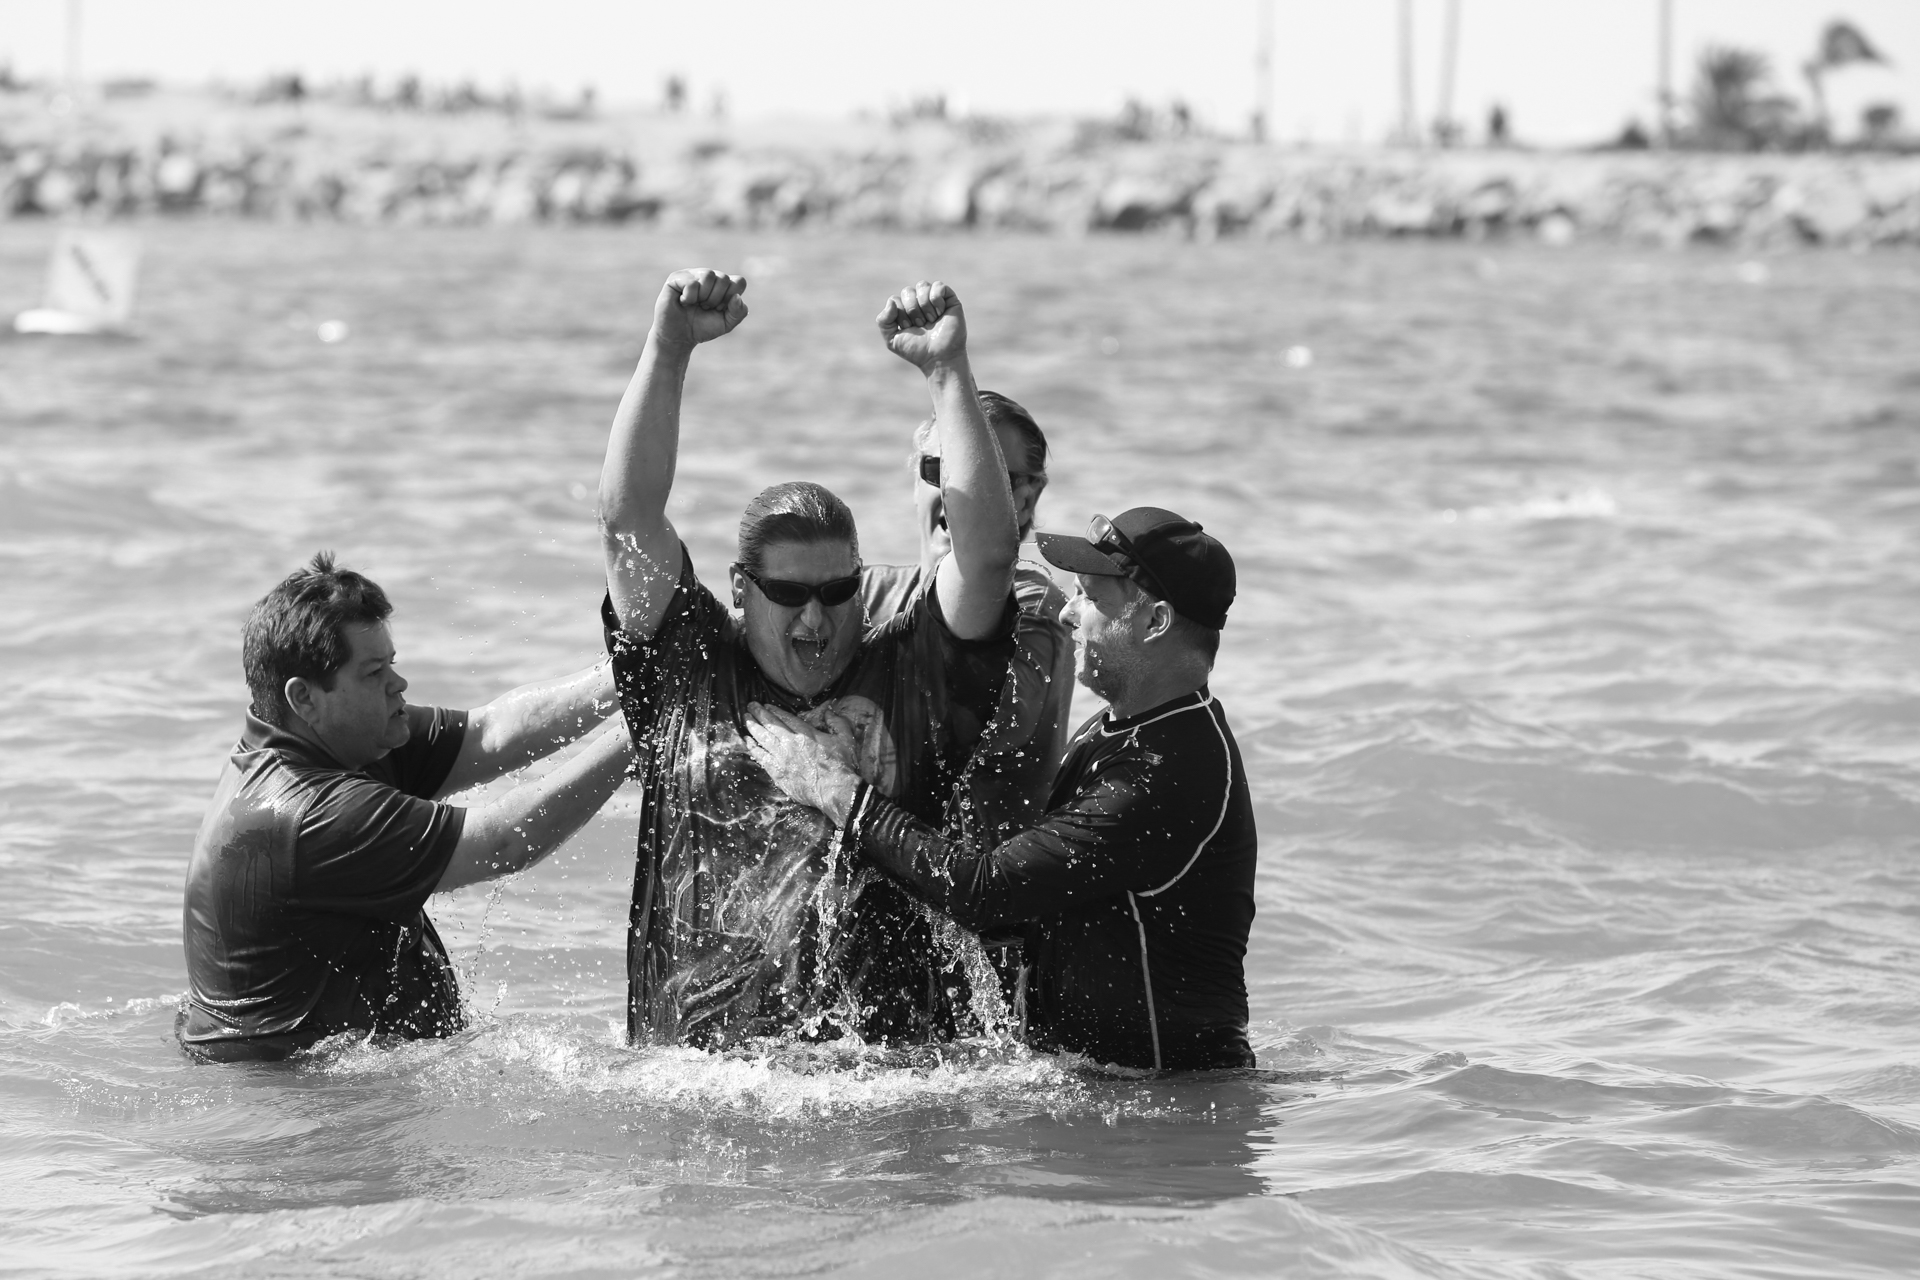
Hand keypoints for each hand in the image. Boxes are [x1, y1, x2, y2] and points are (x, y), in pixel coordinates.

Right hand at [651, 268, 747, 351]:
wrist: (679, 337)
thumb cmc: (702, 328)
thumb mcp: (726, 324)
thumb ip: (738, 312)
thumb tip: (737, 296)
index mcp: (723, 284)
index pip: (739, 282)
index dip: (731, 298)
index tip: (720, 309)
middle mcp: (709, 276)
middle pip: (724, 278)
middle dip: (716, 299)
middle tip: (705, 307)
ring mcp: (693, 274)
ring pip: (708, 275)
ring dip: (703, 296)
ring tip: (695, 304)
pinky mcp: (676, 277)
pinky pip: (691, 283)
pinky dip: (689, 297)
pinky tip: (683, 302)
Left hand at [743, 702, 862, 821]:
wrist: (834, 790)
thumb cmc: (841, 765)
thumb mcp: (845, 738)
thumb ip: (837, 722)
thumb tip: (829, 711)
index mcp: (805, 734)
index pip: (784, 718)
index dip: (773, 710)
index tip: (765, 705)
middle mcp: (790, 744)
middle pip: (770, 725)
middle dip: (758, 713)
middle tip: (750, 706)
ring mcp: (782, 759)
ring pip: (762, 739)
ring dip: (752, 727)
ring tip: (746, 719)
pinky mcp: (778, 773)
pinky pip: (761, 757)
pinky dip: (753, 748)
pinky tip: (748, 742)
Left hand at [876, 280, 965, 371]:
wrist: (938, 358)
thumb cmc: (917, 350)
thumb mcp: (892, 339)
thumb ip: (883, 320)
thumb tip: (891, 301)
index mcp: (905, 311)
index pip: (895, 300)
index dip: (900, 314)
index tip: (908, 328)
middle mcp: (919, 303)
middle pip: (907, 291)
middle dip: (912, 310)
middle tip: (921, 325)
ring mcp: (934, 300)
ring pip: (922, 285)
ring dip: (924, 305)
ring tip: (931, 320)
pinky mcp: (950, 300)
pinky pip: (938, 286)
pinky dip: (936, 299)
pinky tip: (940, 313)